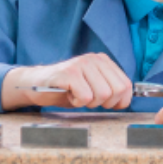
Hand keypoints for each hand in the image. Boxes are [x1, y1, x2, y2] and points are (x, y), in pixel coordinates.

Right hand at [2, 53, 132, 109]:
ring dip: (89, 103)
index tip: (107, 104)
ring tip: (77, 95)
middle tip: (88, 99)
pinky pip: (85, 97)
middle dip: (104, 103)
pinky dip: (77, 102)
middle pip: (117, 90)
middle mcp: (94, 59)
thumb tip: (125, 100)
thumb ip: (110, 89)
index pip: (126, 84)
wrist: (36, 84)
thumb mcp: (93, 86)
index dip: (119, 101)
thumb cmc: (67, 89)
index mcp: (103, 61)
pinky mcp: (69, 73)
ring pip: (102, 94)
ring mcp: (81, 64)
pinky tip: (69, 95)